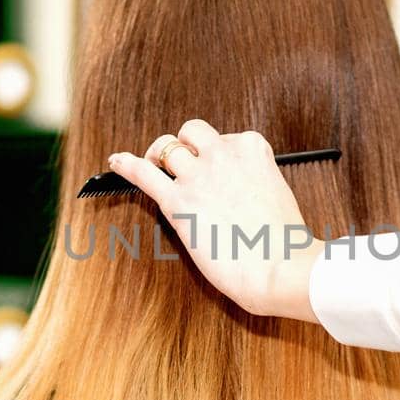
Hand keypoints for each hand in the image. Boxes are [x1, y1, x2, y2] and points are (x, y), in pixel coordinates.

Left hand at [108, 119, 320, 321]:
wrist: (281, 267)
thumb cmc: (283, 242)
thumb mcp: (276, 194)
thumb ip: (253, 181)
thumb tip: (235, 188)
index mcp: (252, 149)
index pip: (226, 137)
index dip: (217, 153)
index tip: (217, 170)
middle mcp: (223, 154)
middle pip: (191, 132)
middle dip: (184, 144)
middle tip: (180, 164)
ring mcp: (198, 176)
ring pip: (165, 147)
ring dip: (157, 156)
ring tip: (153, 166)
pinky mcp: (177, 202)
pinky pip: (143, 174)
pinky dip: (126, 165)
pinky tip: (116, 162)